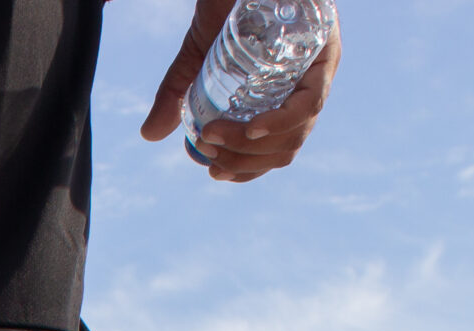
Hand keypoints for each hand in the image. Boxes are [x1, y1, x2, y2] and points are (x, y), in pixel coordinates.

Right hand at [138, 0, 340, 183]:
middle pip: (286, 147)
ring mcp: (319, 71)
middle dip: (244, 162)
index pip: (275, 149)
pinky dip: (279, 124)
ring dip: (251, 147)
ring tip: (214, 139)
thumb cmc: (228, 2)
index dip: (247, 169)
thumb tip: (149, 136)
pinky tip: (251, 131)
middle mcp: (307, 86)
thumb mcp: (197, 54)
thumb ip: (177, 92)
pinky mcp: (324, 53)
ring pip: (297, 132)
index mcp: (284, 94)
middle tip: (210, 155)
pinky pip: (309, 103)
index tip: (214, 172)